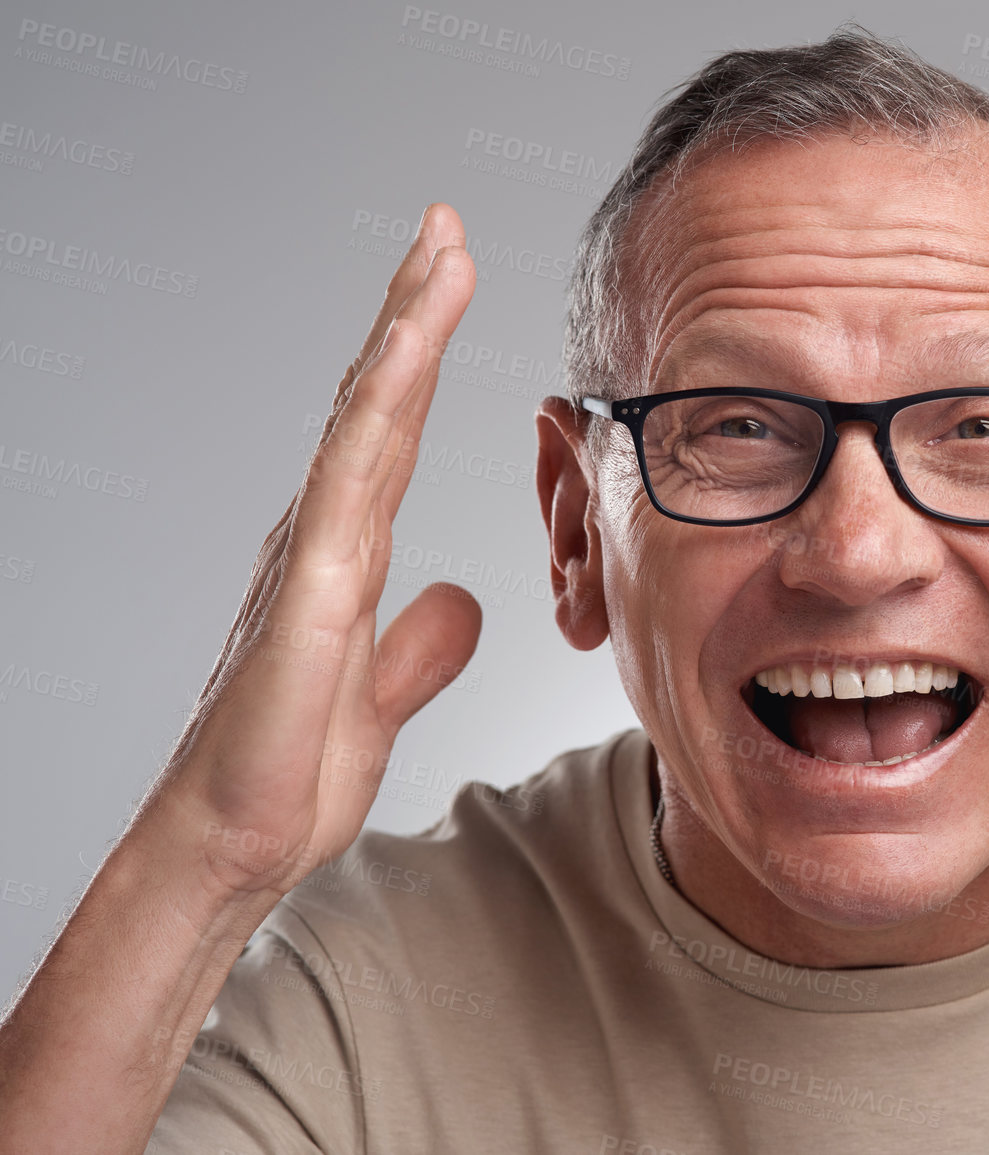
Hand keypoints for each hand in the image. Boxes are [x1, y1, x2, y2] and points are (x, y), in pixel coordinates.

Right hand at [151, 203, 481, 900]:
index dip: (422, 359)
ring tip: (440, 248)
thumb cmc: (286, 774)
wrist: (232, 845)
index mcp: (345, 555)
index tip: (450, 286)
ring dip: (406, 328)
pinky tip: (411, 347)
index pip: (395, 434)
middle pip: (377, 401)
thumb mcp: (381, 698)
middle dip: (413, 309)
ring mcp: (314, 554)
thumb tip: (461, 599)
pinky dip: (383, 404)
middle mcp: (324, 536)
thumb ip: (420, 647)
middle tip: (444, 227)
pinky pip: (353, 476)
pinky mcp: (311, 589)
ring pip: (366, 416)